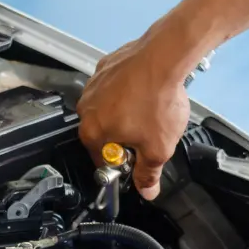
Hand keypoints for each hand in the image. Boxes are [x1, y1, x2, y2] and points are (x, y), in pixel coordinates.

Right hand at [77, 33, 192, 199]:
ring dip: (124, 114)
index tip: (138, 160)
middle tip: (147, 134)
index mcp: (91, 132)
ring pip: (107, 109)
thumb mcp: (158, 150)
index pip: (102, 160)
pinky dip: (126, 91)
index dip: (122, 164)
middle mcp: (85, 108)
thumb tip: (147, 192)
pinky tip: (145, 91)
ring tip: (149, 110)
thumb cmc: (157, 104)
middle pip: (103, 133)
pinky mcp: (105, 66)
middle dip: (123, 138)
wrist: (164, 56)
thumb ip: (148, 174)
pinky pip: (113, 87)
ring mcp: (93, 84)